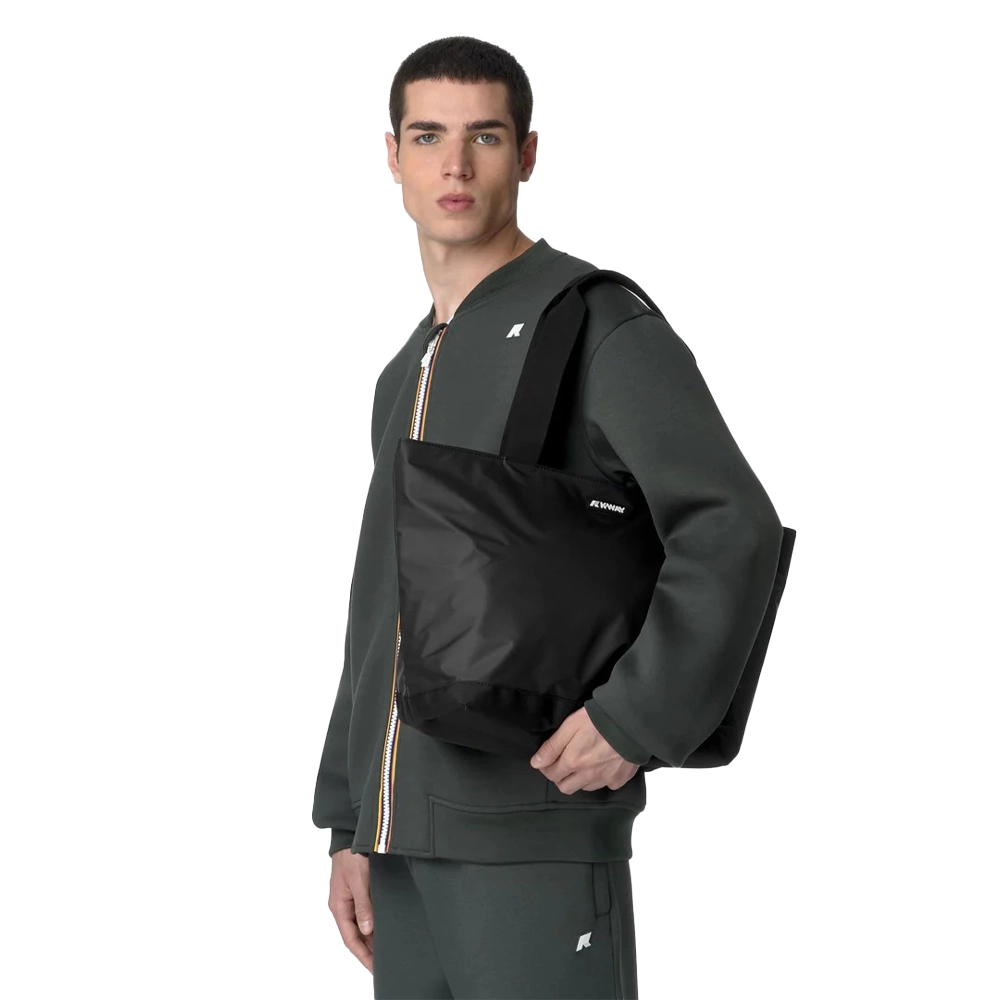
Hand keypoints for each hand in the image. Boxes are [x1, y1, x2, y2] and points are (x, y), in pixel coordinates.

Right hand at [328, 848, 373, 973]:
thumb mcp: (359, 881)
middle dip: (367, 951)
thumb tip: (367, 930)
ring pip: (360, 926)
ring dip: (370, 939)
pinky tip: (381, 930)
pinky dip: (372, 925)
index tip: (374, 967)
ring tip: (384, 952)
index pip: (350, 939)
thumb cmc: (352, 857)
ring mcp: (349, 900)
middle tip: (383, 964)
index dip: (362, 955)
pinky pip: (363, 915)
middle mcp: (343, 906)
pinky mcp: (356, 893)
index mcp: (339, 906)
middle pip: (355, 935)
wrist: (351, 837)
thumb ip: (363, 905)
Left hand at [530, 705, 639, 792]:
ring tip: (585, 762)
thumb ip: (552, 746)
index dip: (547, 767)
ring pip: (585, 787)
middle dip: (561, 777)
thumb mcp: (570, 726)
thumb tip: (536, 763)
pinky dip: (602, 778)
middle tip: (565, 763)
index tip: (549, 760)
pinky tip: (604, 764)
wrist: (630, 722)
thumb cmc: (598, 719)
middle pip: (566, 787)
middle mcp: (587, 776)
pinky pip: (606, 785)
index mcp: (573, 762)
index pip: (551, 775)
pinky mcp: (620, 779)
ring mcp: (605, 779)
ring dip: (580, 779)